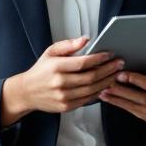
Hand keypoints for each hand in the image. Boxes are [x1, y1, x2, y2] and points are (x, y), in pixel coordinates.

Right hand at [0, 36, 124, 123]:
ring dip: (107, 81)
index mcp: (56, 67)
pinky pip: (87, 99)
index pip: (83, 63)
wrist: (26, 92)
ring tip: (116, 74)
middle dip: (108, 70)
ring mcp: (63, 96)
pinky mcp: (66, 106)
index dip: (99, 58)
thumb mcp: (50, 52)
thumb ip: (68, 45)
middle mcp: (60, 83)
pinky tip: (106, 85)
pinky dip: (99, 92)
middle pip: (91, 77)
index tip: (109, 54)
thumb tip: (86, 39)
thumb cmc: (40, 71)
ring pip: (92, 89)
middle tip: (119, 63)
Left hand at [99, 47, 145, 127]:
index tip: (123, 74)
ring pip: (130, 104)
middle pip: (138, 96)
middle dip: (122, 90)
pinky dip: (115, 103)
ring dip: (115, 97)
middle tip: (109, 81)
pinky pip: (127, 109)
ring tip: (103, 90)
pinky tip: (105, 97)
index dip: (137, 80)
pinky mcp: (141, 115)